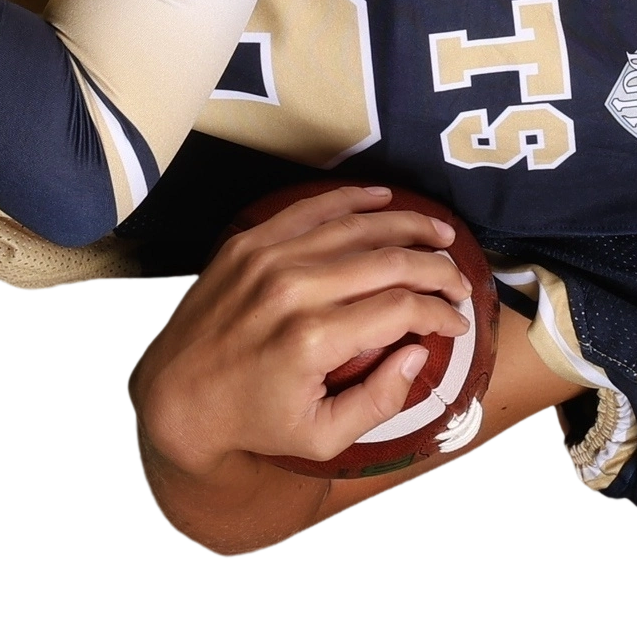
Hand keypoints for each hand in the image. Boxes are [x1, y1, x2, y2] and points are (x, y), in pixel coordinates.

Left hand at [129, 183, 479, 475]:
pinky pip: (311, 209)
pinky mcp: (249, 242)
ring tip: (440, 235)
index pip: (402, 308)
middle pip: (389, 261)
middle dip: (437, 268)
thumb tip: (418, 354)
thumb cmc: (253, 421)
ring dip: (407, 226)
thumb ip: (379, 400)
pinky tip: (385, 200)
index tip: (458, 322)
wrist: (176, 395)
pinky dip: (353, 199)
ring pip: (356, 226)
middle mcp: (293, 290)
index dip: (442, 313)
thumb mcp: (321, 437)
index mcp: (314, 340)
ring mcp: (268, 259)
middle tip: (460, 280)